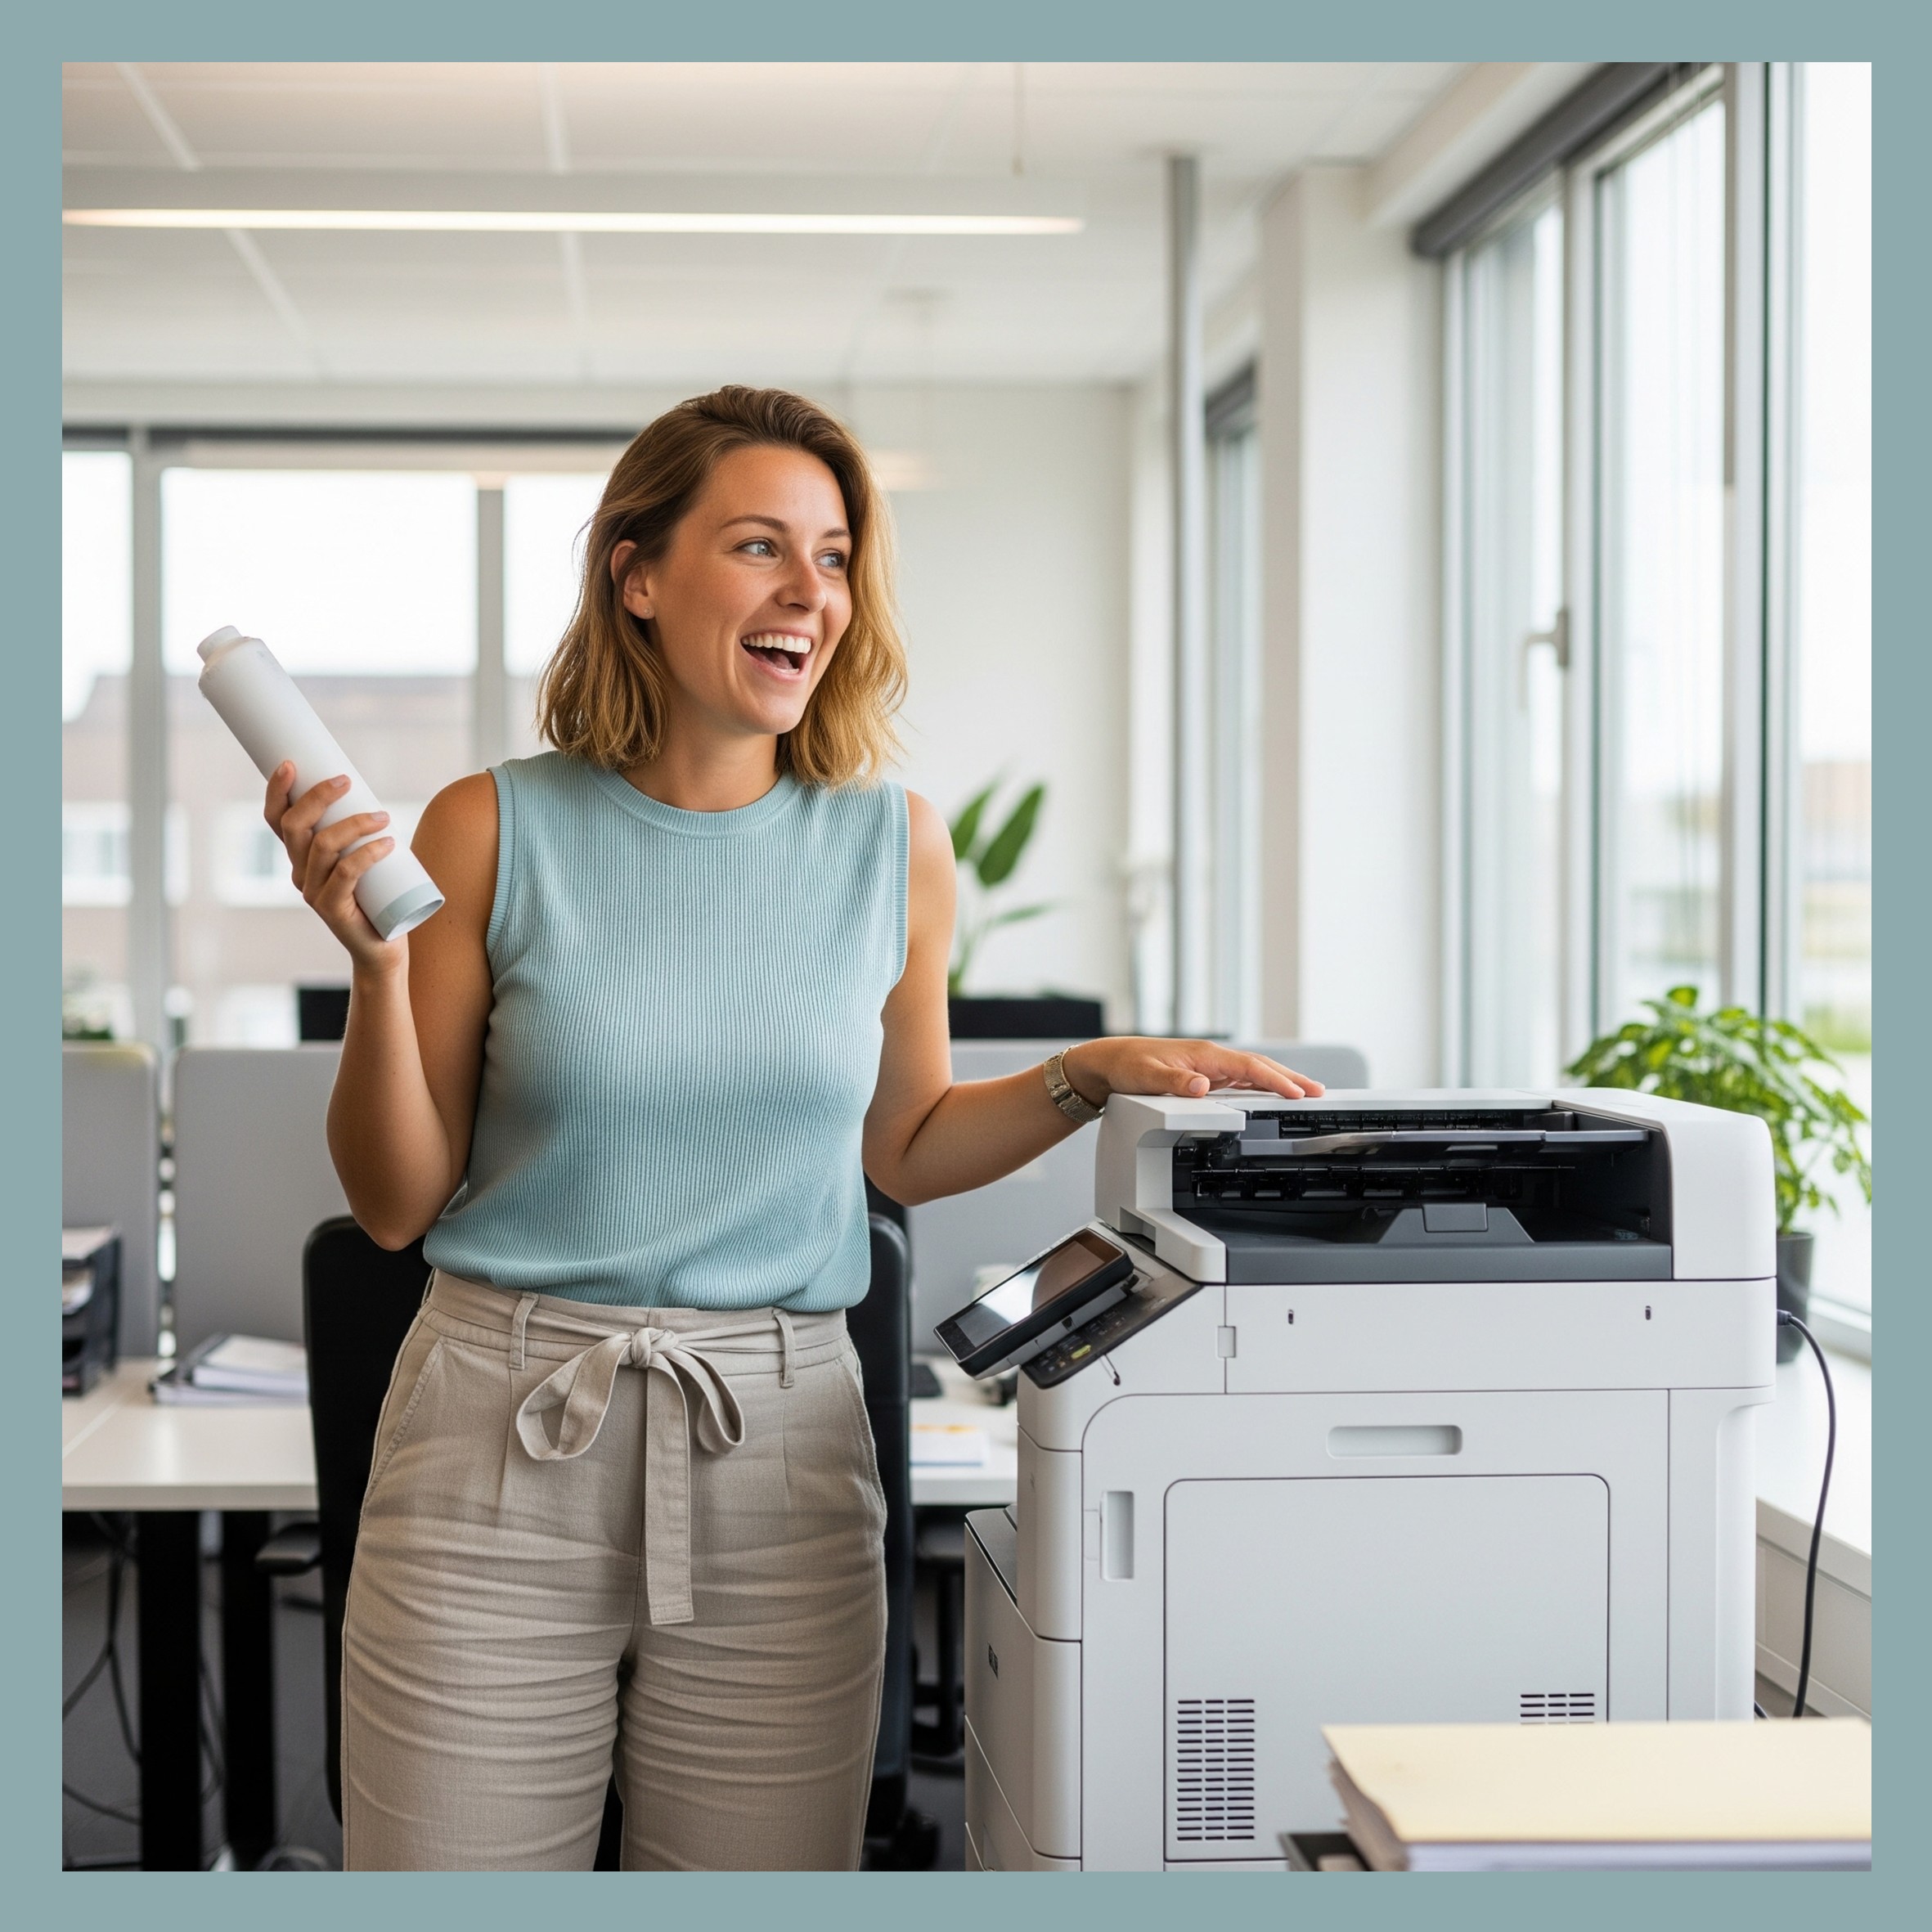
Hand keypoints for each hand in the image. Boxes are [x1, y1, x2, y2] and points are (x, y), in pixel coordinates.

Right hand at [264, 762, 404, 975]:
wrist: (381, 948)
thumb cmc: (375, 897)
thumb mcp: (362, 858)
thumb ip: (359, 832)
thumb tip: (370, 793)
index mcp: (299, 858)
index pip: (276, 820)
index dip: (277, 792)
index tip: (291, 764)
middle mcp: (299, 873)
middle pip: (295, 827)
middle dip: (317, 797)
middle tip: (346, 780)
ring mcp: (314, 892)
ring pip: (322, 846)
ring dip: (354, 824)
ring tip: (383, 816)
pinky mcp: (334, 910)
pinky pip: (346, 874)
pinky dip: (367, 854)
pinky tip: (388, 843)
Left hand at [1059, 1037, 1324, 1106]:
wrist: (1111, 1061)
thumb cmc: (1127, 1066)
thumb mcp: (1147, 1077)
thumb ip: (1174, 1083)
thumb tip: (1202, 1086)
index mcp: (1204, 1056)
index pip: (1249, 1067)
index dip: (1275, 1080)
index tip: (1297, 1092)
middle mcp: (1211, 1058)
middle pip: (1259, 1067)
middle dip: (1290, 1078)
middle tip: (1319, 1092)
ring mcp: (1210, 1066)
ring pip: (1254, 1072)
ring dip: (1281, 1081)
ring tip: (1307, 1093)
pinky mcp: (1206, 1074)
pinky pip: (1242, 1079)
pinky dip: (1262, 1085)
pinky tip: (1273, 1093)